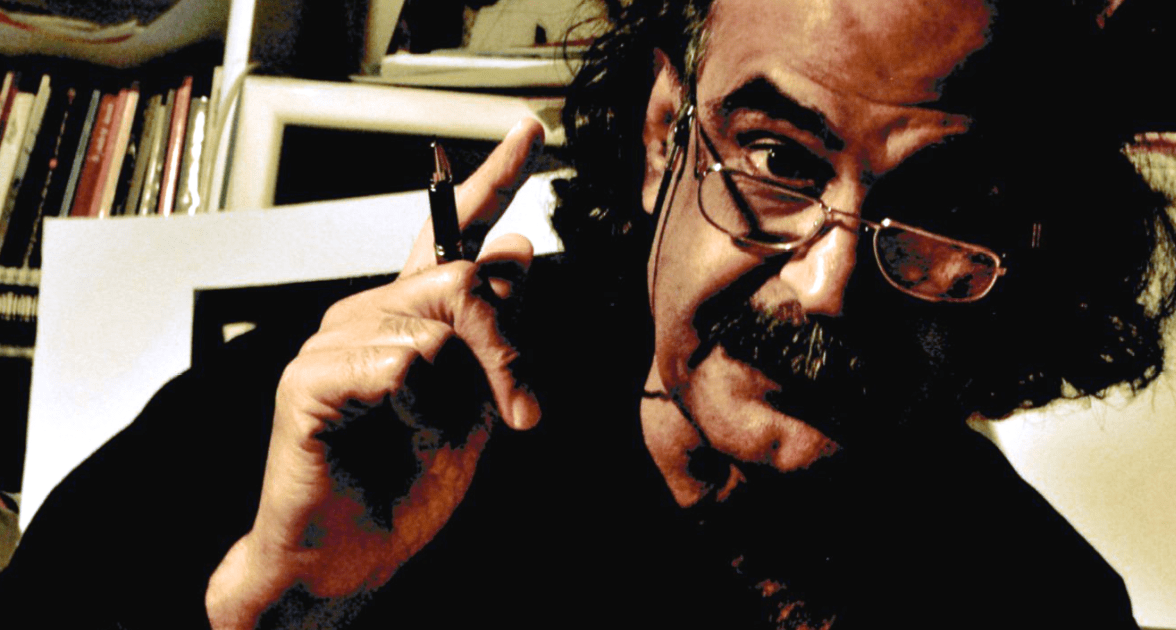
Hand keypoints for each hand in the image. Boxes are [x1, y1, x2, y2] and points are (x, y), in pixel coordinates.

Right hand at [206, 119, 545, 629]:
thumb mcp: (478, 404)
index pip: (451, 235)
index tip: (529, 129)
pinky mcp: (309, 378)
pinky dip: (412, 413)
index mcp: (411, 316)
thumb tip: (519, 250)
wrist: (354, 554)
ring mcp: (333, 341)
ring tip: (428, 440)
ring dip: (461, 397)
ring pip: (435, 326)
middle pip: (462, 282)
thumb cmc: (407, 482)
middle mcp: (369, 313)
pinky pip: (396, 365)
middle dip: (506, 351)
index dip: (492, 179)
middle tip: (523, 411)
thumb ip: (496, 334)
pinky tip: (382, 436)